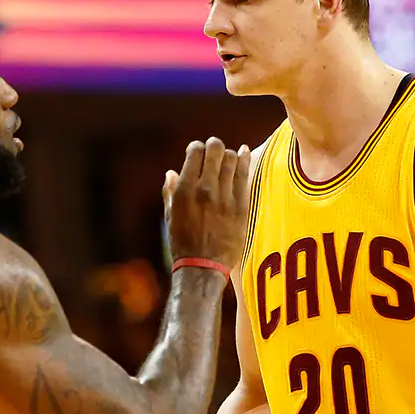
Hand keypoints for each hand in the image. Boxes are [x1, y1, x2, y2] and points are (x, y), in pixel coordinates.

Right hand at [164, 137, 251, 268]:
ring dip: (229, 154)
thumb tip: (172, 172)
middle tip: (214, 150)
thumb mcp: (169, 216)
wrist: (202, 268)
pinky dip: (245, 160)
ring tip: (227, 157)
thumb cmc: (182, 243)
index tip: (197, 151)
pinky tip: (244, 152)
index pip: (196, 151)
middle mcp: (205, 190)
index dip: (197, 147)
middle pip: (216, 150)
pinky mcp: (240, 207)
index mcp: (185, 190)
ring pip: (232, 159)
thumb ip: (170, 191)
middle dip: (214, 146)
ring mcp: (225, 198)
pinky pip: (245, 175)